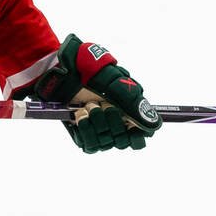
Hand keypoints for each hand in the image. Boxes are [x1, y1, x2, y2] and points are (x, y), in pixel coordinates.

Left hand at [24, 35, 160, 152]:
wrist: (61, 70)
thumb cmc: (90, 70)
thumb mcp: (116, 82)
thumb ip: (134, 103)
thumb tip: (155, 125)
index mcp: (128, 111)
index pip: (141, 137)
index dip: (138, 135)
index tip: (130, 125)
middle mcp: (115, 123)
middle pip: (123, 141)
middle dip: (113, 124)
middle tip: (103, 105)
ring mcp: (98, 129)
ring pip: (106, 143)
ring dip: (97, 124)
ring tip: (88, 106)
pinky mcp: (82, 134)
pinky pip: (90, 145)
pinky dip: (85, 130)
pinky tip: (80, 115)